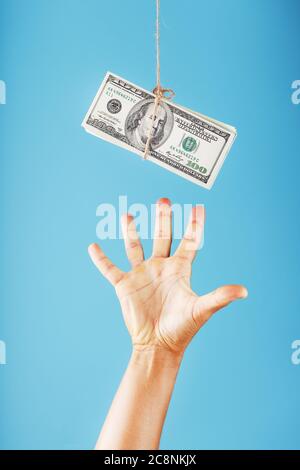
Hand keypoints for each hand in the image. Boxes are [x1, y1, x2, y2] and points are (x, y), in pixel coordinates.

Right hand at [88, 198, 246, 355]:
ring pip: (135, 247)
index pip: (189, 242)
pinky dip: (101, 259)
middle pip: (163, 236)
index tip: (198, 207)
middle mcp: (161, 267)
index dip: (194, 225)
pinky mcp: (124, 286)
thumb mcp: (202, 309)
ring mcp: (142, 275)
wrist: (158, 345)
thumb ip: (220, 296)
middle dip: (163, 218)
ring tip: (128, 215)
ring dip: (131, 231)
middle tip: (164, 200)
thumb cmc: (182, 328)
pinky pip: (110, 268)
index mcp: (180, 270)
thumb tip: (244, 291)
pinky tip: (93, 247)